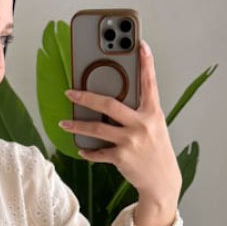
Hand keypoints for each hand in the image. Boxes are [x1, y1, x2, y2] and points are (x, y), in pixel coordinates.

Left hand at [60, 40, 181, 209]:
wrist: (162, 181)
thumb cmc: (156, 151)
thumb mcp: (154, 127)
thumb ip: (139, 113)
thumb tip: (114, 103)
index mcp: (152, 113)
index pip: (149, 83)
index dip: (146, 62)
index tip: (140, 44)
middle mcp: (142, 124)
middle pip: (110, 104)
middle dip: (86, 96)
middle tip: (70, 92)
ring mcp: (131, 141)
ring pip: (98, 129)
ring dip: (77, 126)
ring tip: (64, 122)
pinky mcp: (122, 158)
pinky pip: (99, 152)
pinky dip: (89, 151)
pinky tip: (82, 149)